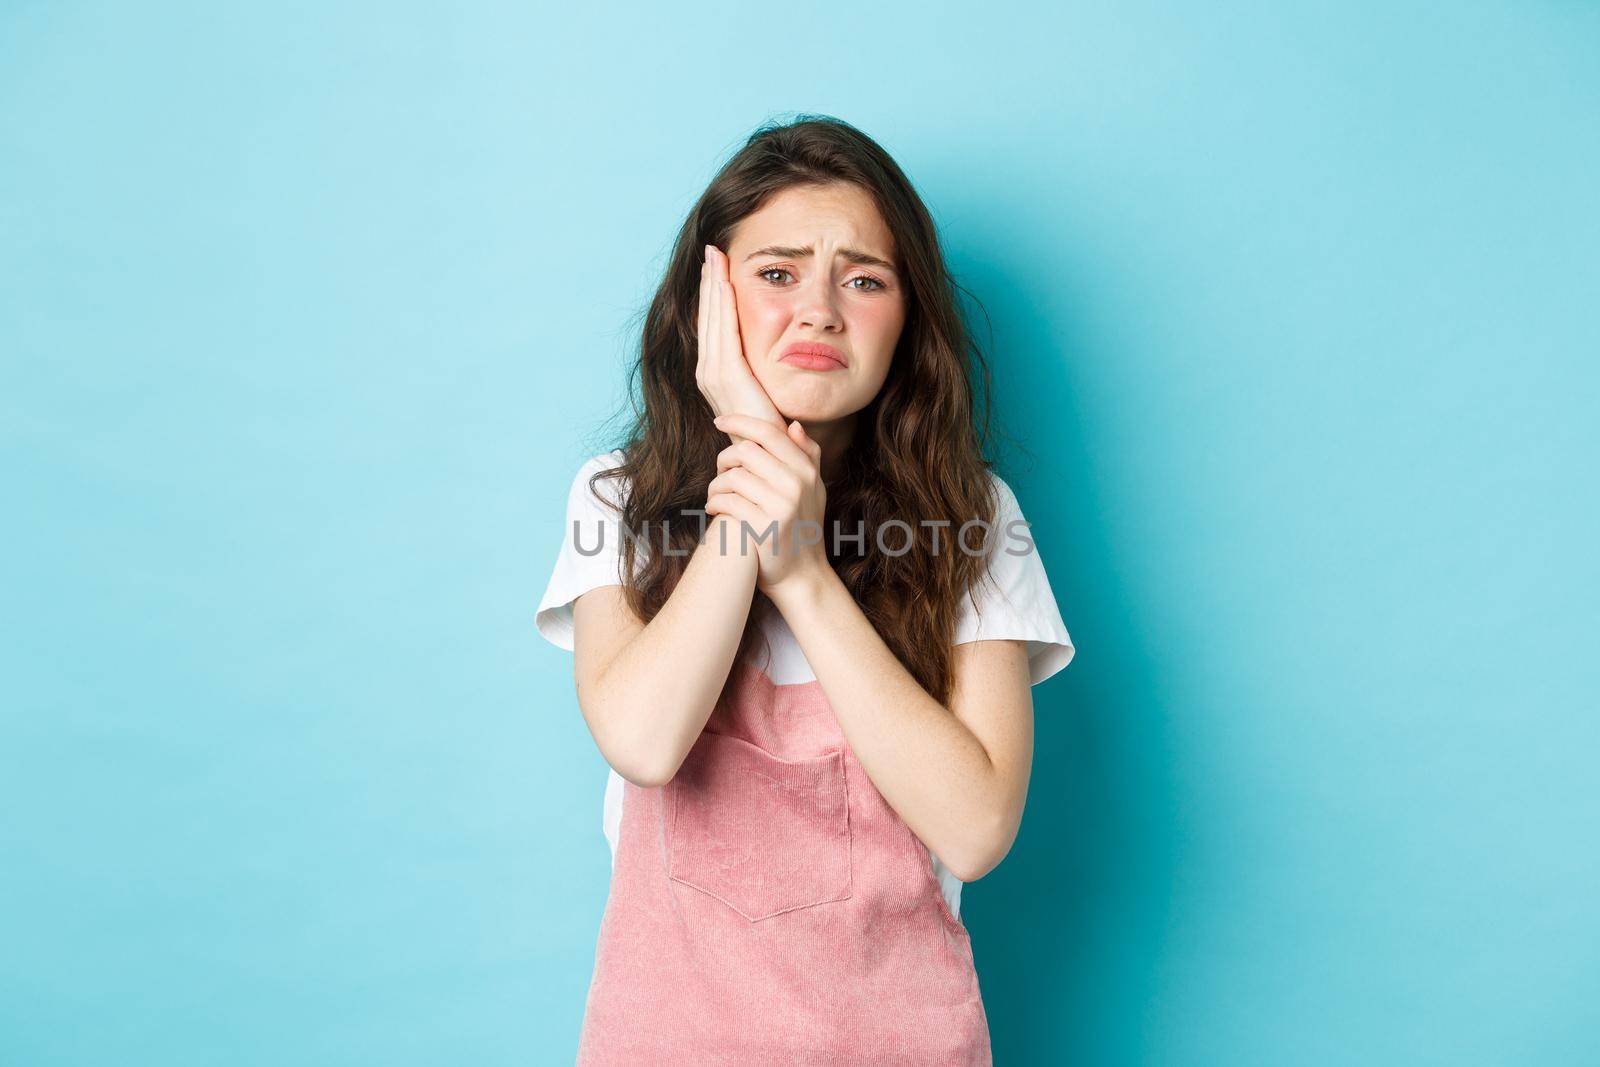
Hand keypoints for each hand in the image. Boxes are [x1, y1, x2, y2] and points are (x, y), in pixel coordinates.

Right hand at [696, 244, 784, 443]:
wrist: (770, 457)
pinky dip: (722, 305)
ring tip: (714, 257)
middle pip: (707, 316)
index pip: (714, 325)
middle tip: (712, 249)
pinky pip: (725, 332)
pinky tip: (724, 281)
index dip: (713, 294)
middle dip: (709, 282)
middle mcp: (708, 373)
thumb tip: (786, 343)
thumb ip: (768, 370)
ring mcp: (713, 375)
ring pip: (713, 319)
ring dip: (712, 285)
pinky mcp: (727, 376)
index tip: (717, 265)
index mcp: (717, 374)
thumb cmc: (773, 430)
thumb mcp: (767, 391)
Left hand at [704, 413, 828, 595]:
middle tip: (720, 472)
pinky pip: (728, 502)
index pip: (768, 432)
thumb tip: (793, 425)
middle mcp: (796, 485)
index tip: (719, 421)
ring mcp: (781, 507)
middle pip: (745, 452)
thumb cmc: (804, 527)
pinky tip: (714, 509)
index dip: (739, 421)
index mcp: (806, 470)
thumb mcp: (815, 490)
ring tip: (715, 495)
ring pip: (733, 477)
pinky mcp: (764, 528)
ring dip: (715, 485)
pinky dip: (714, 503)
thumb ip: (808, 456)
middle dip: (724, 459)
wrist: (803, 575)